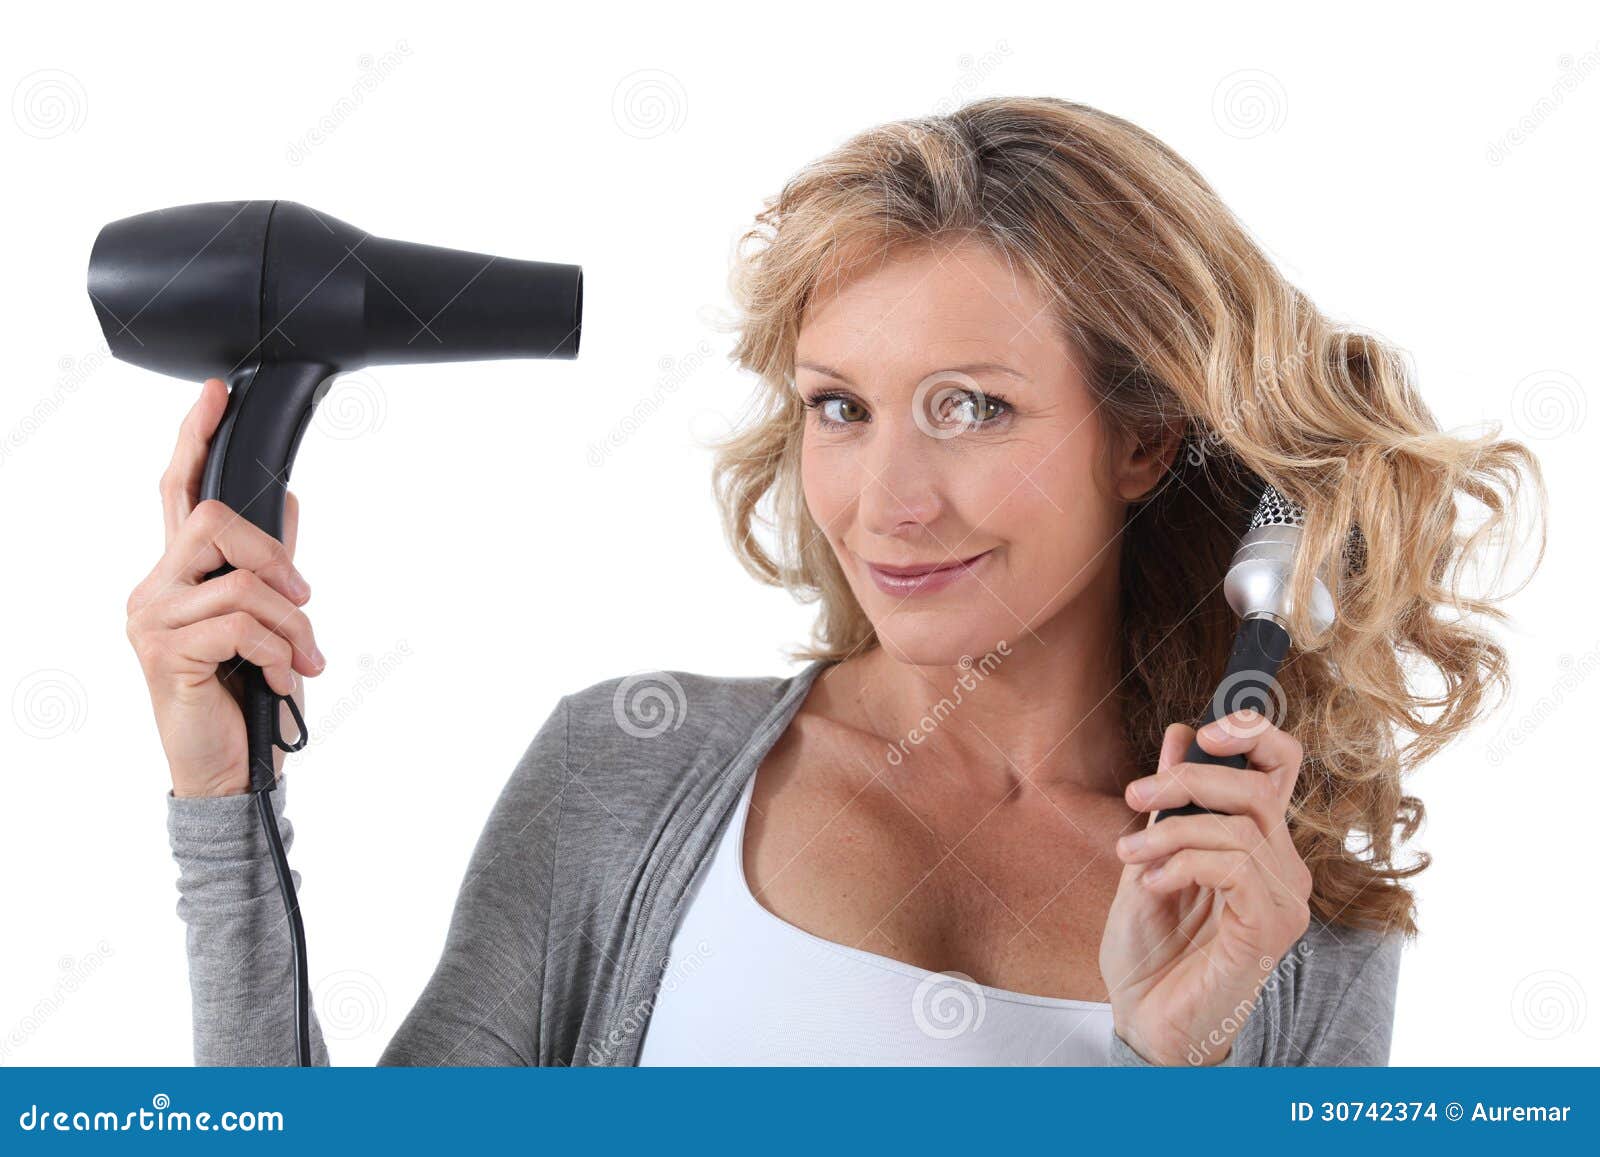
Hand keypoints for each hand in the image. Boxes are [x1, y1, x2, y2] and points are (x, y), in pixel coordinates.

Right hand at [125, 378, 325, 797]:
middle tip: (303, 601)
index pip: (177, 492)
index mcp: (177, 574)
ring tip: (301, 660)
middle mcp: (155, 588)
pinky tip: (280, 678)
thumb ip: (268, 565)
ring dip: (292, 626)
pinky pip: (241, 624)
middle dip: (274, 556)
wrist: (231, 773)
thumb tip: (285, 501)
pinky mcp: (165, 653)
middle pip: (212, 520)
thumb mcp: (267, 622)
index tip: (215, 394)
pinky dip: (279, 652)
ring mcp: (154, 620)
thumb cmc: (244, 698)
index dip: (193, 439)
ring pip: (241, 582)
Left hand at [1098, 709, 1312, 1065]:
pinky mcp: (1271, 928)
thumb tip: (1180, 733)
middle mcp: (1282, 868)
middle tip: (1136, 796)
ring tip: (1130, 856)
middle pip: (1259, 787)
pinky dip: (1185, 863)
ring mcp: (1283, 900)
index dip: (1254, 733)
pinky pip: (1235, 867)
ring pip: (1239, 828)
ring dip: (1171, 832)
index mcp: (1258, 845)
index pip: (1281, 769)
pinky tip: (1154, 883)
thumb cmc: (1150, 949)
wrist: (1144, 1019)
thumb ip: (1168, 802)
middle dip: (1190, 778)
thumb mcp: (1148, 857)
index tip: (1204, 730)